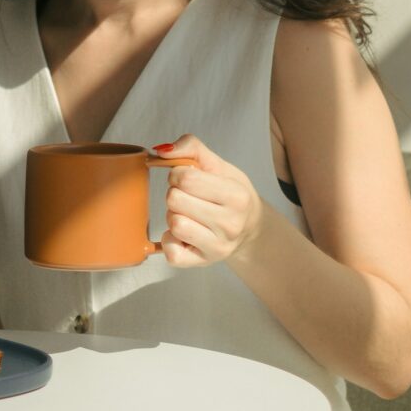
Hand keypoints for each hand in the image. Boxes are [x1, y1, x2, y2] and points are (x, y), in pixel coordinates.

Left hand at [151, 135, 265, 269]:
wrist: (250, 227)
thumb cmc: (231, 195)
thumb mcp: (219, 166)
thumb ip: (192, 147)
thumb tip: (161, 151)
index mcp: (237, 196)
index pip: (186, 178)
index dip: (177, 174)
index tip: (186, 178)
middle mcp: (230, 224)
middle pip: (175, 200)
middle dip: (175, 194)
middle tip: (188, 198)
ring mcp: (217, 247)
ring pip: (174, 223)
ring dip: (173, 216)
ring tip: (188, 215)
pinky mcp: (202, 262)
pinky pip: (171, 252)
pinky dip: (170, 240)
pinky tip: (183, 234)